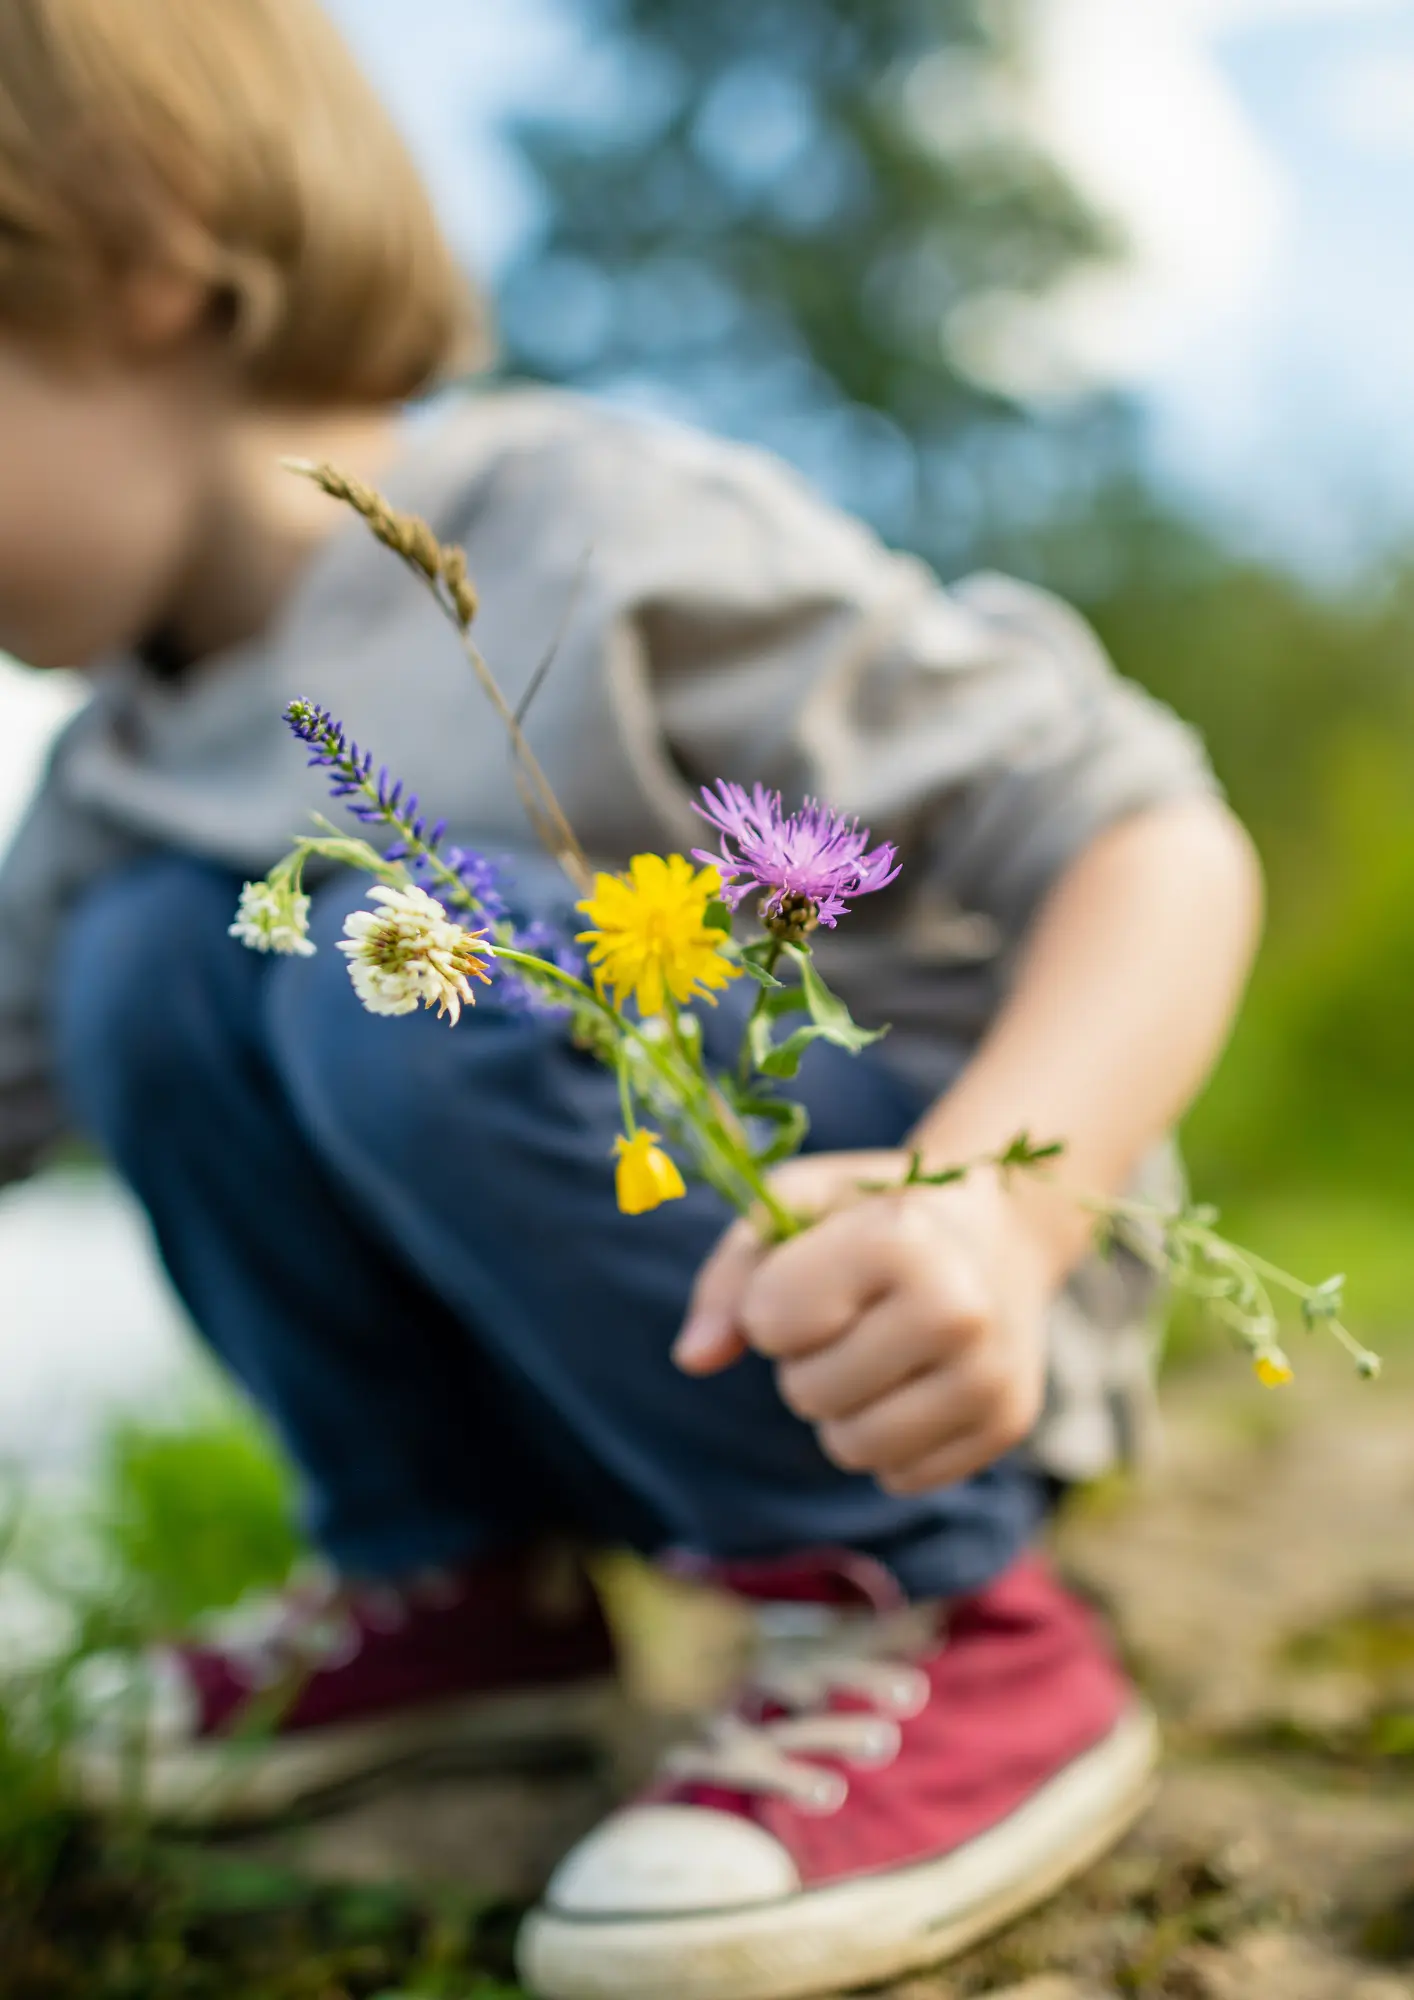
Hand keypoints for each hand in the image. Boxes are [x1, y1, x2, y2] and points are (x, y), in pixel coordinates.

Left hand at [674, 1151, 1054, 1492]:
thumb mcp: (794, 1208)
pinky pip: (900, 1476)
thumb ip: (730, 1276)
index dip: (770, 1303)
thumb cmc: (872, 1214)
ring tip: (878, 1351)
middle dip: (805, 1360)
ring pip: (853, 1450)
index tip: (812, 1270)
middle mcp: (960, 1311)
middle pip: (807, 1394)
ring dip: (842, 1409)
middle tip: (852, 1313)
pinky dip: (890, 1438)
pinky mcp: (1009, 1425)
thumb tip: (693, 1359)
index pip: (772, 1323)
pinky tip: (917, 1380)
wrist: (996, 1230)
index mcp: (901, 1240)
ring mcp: (992, 1374)